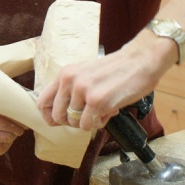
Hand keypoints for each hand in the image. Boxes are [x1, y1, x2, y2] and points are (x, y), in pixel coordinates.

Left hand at [37, 34, 171, 131]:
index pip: (43, 101)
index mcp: (65, 73)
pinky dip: (99, 123)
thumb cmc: (116, 69)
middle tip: (87, 116)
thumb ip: (71, 90)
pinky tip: (109, 111)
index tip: (58, 122)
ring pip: (74, 122)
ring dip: (88, 122)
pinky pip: (88, 125)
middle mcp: (70, 81)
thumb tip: (59, 115)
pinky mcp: (97, 101)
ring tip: (101, 110)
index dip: (49, 116)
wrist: (141, 60)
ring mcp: (83, 91)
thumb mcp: (85, 74)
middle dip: (72, 121)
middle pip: (57, 116)